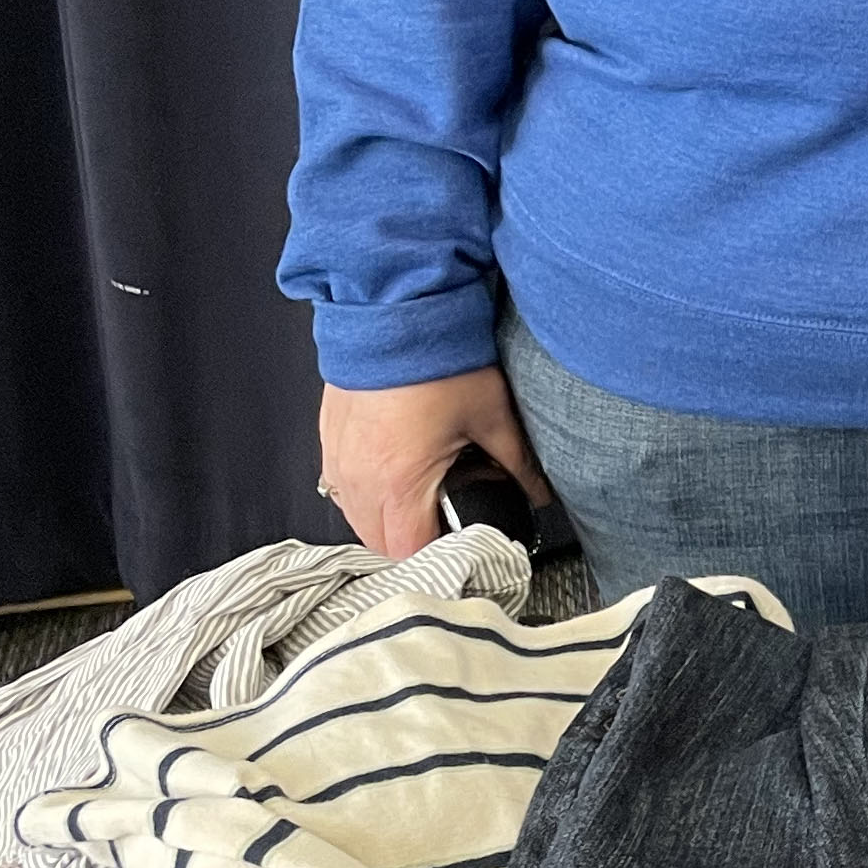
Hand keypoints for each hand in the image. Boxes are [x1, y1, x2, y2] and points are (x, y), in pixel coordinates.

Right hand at [319, 369, 545, 562]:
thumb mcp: (491, 416)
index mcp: (398, 483)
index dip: (439, 558)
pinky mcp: (328, 440)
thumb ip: (518, 463)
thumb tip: (538, 491)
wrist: (393, 309)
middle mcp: (359, 479)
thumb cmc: (437, 359)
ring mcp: (337, 460)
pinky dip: (366, 493)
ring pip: (357, 518)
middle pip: (379, 544)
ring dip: (386, 520)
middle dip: (412, 544)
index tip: (461, 548)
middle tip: (447, 525)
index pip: (410, 552)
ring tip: (422, 500)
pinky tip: (393, 474)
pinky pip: (341, 487)